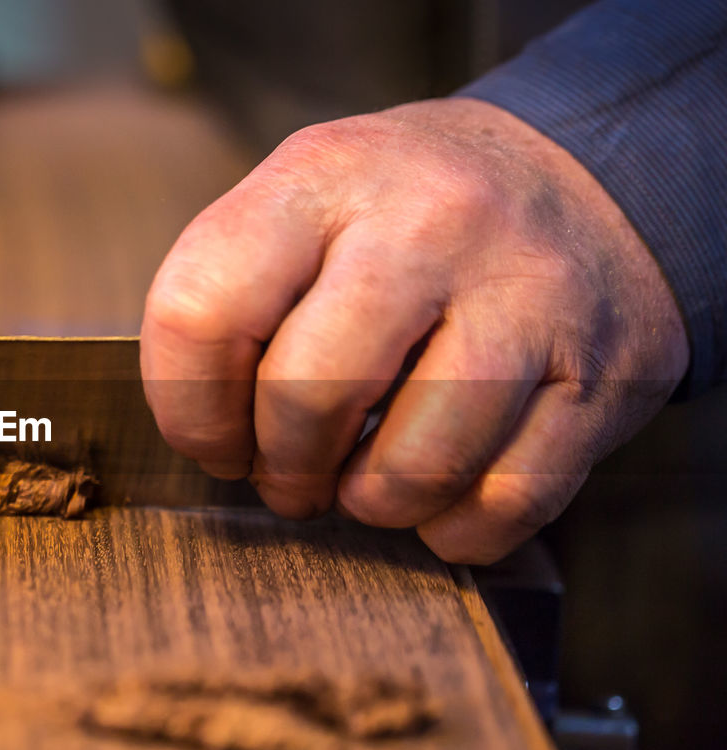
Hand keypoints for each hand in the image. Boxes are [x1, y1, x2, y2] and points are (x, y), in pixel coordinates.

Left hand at [141, 98, 687, 562]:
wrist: (586, 177)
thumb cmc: (409, 217)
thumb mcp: (311, 201)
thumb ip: (238, 293)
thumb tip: (205, 435)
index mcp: (325, 177)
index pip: (201, 311)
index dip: (188, 410)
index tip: (215, 441)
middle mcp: (431, 221)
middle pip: (307, 395)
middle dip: (283, 471)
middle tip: (291, 478)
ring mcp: (528, 294)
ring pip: (414, 468)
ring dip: (372, 505)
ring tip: (367, 486)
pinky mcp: (605, 370)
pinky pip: (508, 502)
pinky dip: (457, 528)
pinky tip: (443, 495)